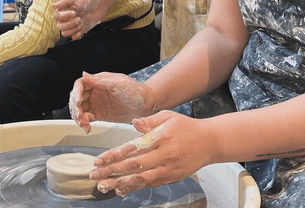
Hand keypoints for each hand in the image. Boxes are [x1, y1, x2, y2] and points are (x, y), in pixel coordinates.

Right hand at [53, 0, 105, 39]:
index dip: (64, 16)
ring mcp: (72, 25)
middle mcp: (65, 18)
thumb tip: (53, 5)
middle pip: (60, 27)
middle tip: (79, 18)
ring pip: (65, 34)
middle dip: (70, 24)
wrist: (100, 3)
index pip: (56, 17)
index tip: (74, 12)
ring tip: (81, 22)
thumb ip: (64, 1)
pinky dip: (79, 33)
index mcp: (63, 10)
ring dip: (73, 29)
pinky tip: (84, 26)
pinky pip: (74, 37)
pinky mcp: (79, 31)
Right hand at [69, 71, 155, 132]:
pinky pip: (87, 118)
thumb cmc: (135, 90)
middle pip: (77, 98)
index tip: (78, 101)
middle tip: (79, 116)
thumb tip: (84, 74)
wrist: (147, 105)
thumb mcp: (118, 83)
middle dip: (75, 107)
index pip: (80, 85)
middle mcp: (95, 91)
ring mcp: (96, 103)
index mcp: (98, 81)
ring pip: (80, 109)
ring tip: (83, 124)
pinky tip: (87, 128)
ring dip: (78, 117)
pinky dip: (84, 123)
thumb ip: (100, 81)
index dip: (76, 93)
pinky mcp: (100, 114)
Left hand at [90, 111, 213, 195]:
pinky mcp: (171, 178)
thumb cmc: (187, 127)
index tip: (99, 160)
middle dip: (111, 172)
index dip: (114, 156)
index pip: (133, 148)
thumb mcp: (168, 116)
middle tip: (94, 175)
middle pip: (133, 167)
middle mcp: (164, 156)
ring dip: (120, 183)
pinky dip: (134, 188)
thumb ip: (150, 120)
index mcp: (161, 138)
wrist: (210, 142)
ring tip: (103, 186)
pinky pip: (150, 184)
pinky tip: (121, 189)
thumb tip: (134, 123)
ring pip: (141, 179)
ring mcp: (168, 169)